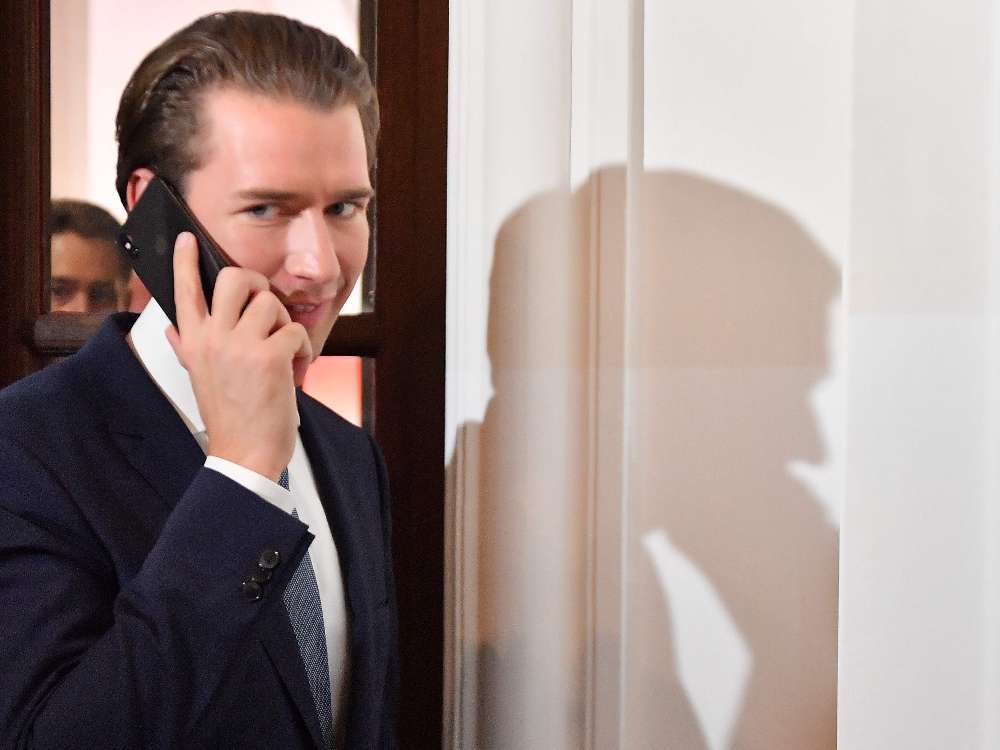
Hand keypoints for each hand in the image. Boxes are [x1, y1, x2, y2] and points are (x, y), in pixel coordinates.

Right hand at [165, 233, 311, 481]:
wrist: (245, 455)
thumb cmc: (230, 417)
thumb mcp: (199, 378)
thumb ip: (187, 348)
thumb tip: (172, 329)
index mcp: (192, 341)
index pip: (183, 290)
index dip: (185, 260)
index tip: (187, 239)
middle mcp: (211, 338)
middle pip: (233, 278)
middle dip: (258, 285)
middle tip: (267, 307)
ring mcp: (239, 346)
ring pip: (270, 302)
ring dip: (286, 324)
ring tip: (286, 350)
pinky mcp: (268, 357)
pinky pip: (295, 330)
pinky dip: (305, 348)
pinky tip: (298, 367)